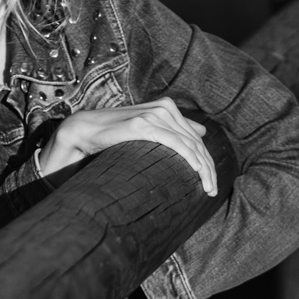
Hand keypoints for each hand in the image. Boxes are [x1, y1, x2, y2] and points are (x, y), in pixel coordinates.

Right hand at [37, 98, 217, 195]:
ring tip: (207, 188)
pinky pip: (175, 142)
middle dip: (208, 168)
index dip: (207, 161)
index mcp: (168, 108)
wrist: (85, 130)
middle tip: (212, 191)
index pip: (196, 138)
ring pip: (190, 144)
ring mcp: (155, 114)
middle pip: (196, 142)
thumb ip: (174, 128)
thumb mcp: (148, 130)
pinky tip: (196, 172)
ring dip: (202, 168)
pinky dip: (189, 158)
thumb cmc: (115, 135)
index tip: (211, 183)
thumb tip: (202, 132)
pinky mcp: (144, 124)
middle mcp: (165, 108)